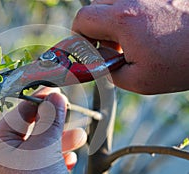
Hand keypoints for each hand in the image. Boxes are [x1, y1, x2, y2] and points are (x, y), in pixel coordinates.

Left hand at [0, 88, 86, 173]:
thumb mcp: (45, 147)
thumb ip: (50, 120)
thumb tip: (55, 97)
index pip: (17, 115)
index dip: (37, 100)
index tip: (54, 90)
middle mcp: (6, 160)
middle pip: (31, 131)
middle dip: (53, 122)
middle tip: (68, 110)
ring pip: (42, 148)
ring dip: (61, 141)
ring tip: (80, 136)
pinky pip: (46, 165)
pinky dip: (59, 159)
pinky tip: (71, 159)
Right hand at [72, 0, 188, 93]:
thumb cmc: (185, 61)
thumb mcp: (141, 81)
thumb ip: (110, 72)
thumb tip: (100, 62)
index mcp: (124, 20)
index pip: (82, 19)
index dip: (79, 35)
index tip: (88, 48)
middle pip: (96, 5)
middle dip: (96, 26)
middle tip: (112, 44)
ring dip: (113, 16)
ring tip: (131, 35)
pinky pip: (132, 0)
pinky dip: (130, 11)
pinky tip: (146, 26)